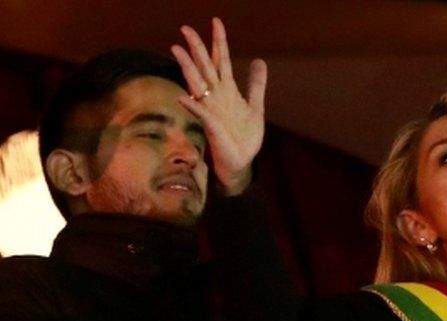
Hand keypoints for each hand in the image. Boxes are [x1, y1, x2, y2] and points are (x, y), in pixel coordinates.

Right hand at [171, 17, 266, 195]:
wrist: (241, 161)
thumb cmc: (244, 136)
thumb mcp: (255, 107)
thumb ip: (256, 85)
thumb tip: (259, 61)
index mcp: (227, 90)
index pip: (221, 60)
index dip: (219, 42)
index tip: (216, 21)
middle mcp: (216, 96)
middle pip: (204, 67)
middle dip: (196, 48)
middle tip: (186, 28)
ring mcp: (211, 109)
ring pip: (196, 84)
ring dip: (187, 68)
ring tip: (176, 49)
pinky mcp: (211, 125)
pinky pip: (200, 113)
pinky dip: (192, 105)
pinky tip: (184, 97)